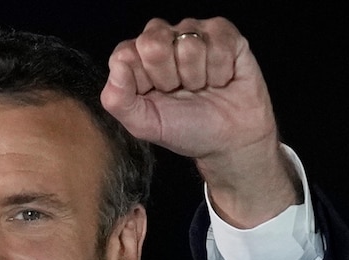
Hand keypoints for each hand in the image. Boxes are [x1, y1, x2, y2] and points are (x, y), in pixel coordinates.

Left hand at [101, 17, 298, 227]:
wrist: (231, 139)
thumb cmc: (187, 128)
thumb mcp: (145, 125)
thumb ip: (118, 99)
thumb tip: (117, 65)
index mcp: (136, 58)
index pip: (125, 55)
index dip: (143, 81)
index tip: (156, 97)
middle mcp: (161, 38)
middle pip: (153, 43)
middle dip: (169, 78)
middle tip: (179, 91)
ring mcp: (192, 32)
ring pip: (189, 44)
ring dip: (197, 77)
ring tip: (201, 87)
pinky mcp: (223, 32)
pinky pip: (218, 43)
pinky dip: (220, 71)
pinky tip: (220, 79)